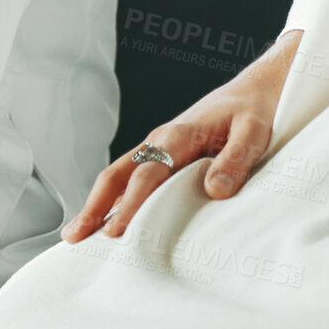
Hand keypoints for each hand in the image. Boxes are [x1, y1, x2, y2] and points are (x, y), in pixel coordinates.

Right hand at [66, 29, 303, 241]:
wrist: (254, 90)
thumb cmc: (253, 112)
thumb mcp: (254, 132)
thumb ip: (235, 161)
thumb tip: (214, 191)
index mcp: (177, 136)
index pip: (146, 176)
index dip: (129, 205)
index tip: (115, 232)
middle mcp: (157, 142)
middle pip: (115, 176)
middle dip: (92, 207)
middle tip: (73, 237)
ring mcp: (154, 149)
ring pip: (116, 178)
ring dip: (95, 205)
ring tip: (76, 235)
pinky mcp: (159, 156)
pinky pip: (127, 179)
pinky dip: (111, 199)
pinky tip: (104, 220)